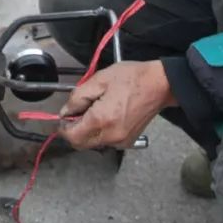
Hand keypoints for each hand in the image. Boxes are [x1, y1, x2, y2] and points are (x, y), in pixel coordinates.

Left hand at [58, 61, 175, 149]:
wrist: (160, 85)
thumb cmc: (131, 78)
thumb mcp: (99, 80)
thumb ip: (78, 97)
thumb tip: (65, 112)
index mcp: (101, 120)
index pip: (72, 137)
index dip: (63, 128)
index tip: (64, 116)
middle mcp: (110, 136)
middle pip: (81, 144)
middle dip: (74, 131)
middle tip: (78, 112)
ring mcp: (121, 141)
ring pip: (93, 144)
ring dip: (87, 131)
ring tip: (95, 110)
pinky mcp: (128, 141)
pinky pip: (106, 141)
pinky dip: (100, 132)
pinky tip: (106, 115)